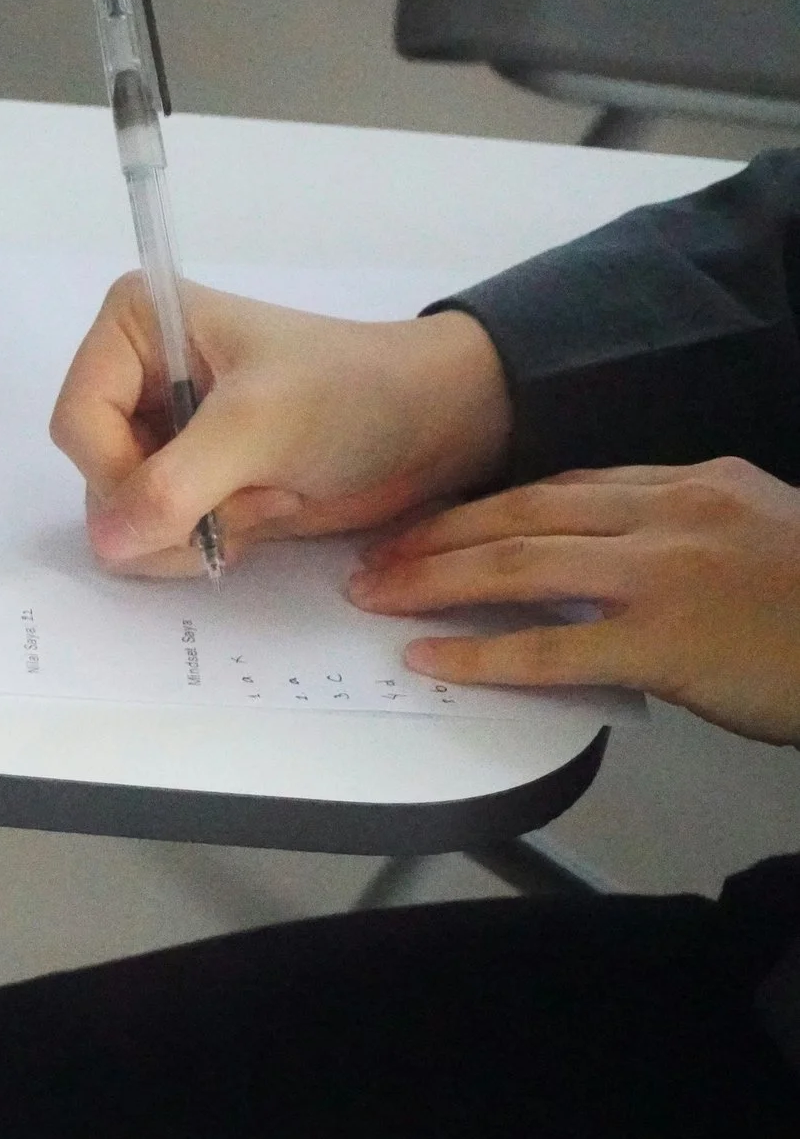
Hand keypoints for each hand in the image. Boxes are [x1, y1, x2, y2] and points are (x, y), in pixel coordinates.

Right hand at [50, 274, 512, 575]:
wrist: (431, 427)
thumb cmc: (351, 397)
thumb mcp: (258, 427)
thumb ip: (173, 485)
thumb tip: (106, 544)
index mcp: (134, 326)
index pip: (77, 423)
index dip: (121, 473)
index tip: (196, 490)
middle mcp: (133, 375)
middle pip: (95, 476)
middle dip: (172, 505)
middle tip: (254, 489)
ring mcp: (159, 432)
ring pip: (121, 518)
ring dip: (196, 529)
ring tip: (269, 499)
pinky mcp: (186, 480)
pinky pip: (154, 539)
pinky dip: (207, 542)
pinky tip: (264, 513)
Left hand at [348, 458, 799, 745]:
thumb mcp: (761, 538)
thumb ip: (686, 534)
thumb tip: (613, 559)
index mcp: (695, 484)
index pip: (564, 485)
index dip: (487, 504)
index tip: (433, 518)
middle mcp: (672, 514)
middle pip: (524, 512)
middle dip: (440, 533)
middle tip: (377, 553)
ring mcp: (667, 575)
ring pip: (520, 563)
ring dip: (434, 578)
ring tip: (376, 592)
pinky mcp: (666, 642)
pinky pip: (549, 646)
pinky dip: (480, 650)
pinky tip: (431, 655)